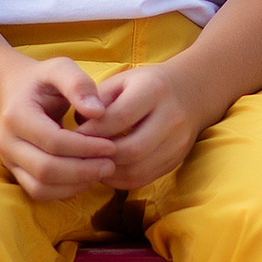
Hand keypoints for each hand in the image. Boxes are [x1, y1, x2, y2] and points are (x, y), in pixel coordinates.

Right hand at [0, 57, 118, 197]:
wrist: (18, 92)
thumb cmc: (44, 81)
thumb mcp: (60, 69)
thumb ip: (78, 84)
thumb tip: (98, 112)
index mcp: (16, 115)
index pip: (53, 141)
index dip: (85, 147)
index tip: (111, 145)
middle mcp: (6, 142)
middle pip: (46, 169)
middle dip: (83, 170)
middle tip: (111, 163)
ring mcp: (8, 160)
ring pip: (41, 186)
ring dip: (76, 184)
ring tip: (102, 170)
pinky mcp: (16, 173)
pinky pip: (40, 192)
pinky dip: (66, 191)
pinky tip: (87, 177)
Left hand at [82, 61, 212, 190]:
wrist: (189, 93)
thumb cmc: (143, 86)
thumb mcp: (119, 82)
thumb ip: (96, 101)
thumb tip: (76, 130)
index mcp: (154, 90)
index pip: (120, 117)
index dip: (92, 131)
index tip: (72, 136)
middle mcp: (172, 116)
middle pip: (133, 148)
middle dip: (100, 155)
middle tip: (79, 156)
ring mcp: (178, 142)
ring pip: (138, 169)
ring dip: (109, 171)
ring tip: (90, 164)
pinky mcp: (176, 160)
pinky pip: (144, 178)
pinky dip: (120, 179)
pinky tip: (106, 170)